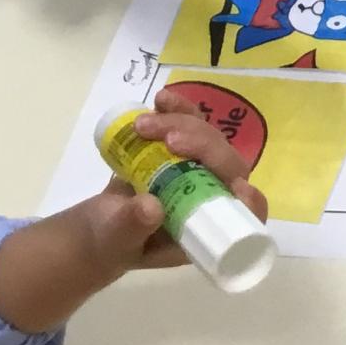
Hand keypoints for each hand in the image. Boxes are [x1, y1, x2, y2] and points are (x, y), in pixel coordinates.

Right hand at [0, 91, 269, 333]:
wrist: (94, 226)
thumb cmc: (109, 244)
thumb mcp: (116, 241)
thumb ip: (133, 226)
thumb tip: (152, 207)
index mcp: (207, 227)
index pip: (246, 214)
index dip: (250, 200)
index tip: (236, 185)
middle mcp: (211, 197)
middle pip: (228, 165)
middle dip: (203, 145)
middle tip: (166, 138)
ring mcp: (198, 172)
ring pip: (209, 139)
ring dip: (184, 123)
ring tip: (143, 124)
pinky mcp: (181, 152)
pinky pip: (191, 126)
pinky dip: (179, 110)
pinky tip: (162, 100)